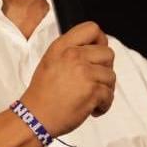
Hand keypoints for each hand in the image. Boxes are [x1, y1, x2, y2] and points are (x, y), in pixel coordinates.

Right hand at [20, 21, 115, 135]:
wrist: (35, 117)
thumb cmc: (42, 94)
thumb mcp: (50, 61)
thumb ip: (70, 51)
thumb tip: (95, 49)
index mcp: (62, 46)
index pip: (92, 28)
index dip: (100, 41)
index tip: (98, 53)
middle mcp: (73, 56)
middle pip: (108, 53)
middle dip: (105, 69)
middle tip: (94, 80)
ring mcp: (84, 73)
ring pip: (111, 76)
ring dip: (105, 89)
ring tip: (91, 97)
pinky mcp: (92, 91)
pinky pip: (109, 95)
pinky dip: (104, 105)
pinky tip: (92, 109)